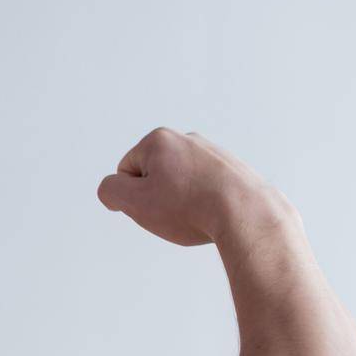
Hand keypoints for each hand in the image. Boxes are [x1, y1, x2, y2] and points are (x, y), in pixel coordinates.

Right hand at [96, 127, 295, 246]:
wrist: (245, 213)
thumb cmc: (189, 207)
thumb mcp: (135, 203)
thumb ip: (110, 191)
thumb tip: (110, 189)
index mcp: (158, 140)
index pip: (125, 173)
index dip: (133, 198)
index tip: (154, 207)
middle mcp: (186, 139)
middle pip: (153, 178)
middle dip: (157, 199)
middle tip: (174, 214)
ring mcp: (212, 152)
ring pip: (180, 185)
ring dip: (181, 203)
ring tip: (196, 216)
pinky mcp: (232, 168)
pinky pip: (204, 190)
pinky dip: (204, 204)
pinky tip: (213, 215)